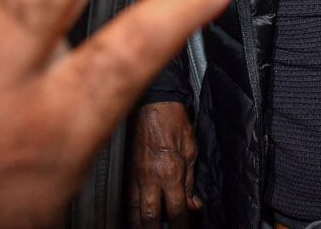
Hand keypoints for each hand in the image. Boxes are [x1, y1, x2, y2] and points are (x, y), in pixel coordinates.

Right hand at [130, 102, 200, 228]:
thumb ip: (190, 182)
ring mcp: (136, 175)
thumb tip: (192, 204)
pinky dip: (132, 210)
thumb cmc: (174, 123)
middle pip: (150, 218)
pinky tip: (136, 215)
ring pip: (134, 211)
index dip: (181, 226)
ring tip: (149, 228)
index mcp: (171, 174)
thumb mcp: (191, 152)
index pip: (176, 211)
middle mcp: (151, 178)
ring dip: (142, 224)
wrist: (155, 104)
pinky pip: (127, 197)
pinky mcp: (127, 170)